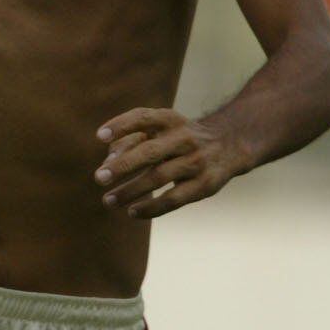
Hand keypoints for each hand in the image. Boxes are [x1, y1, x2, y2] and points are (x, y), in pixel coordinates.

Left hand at [94, 108, 245, 219]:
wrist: (230, 144)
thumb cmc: (179, 139)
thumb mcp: (161, 131)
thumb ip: (132, 141)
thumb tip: (108, 163)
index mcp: (171, 120)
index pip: (143, 118)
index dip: (121, 125)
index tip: (99, 136)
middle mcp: (184, 138)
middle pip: (150, 151)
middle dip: (123, 165)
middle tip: (99, 177)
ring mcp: (196, 162)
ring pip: (159, 178)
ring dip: (131, 191)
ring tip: (108, 201)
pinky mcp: (204, 184)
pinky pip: (174, 199)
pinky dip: (151, 207)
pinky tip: (132, 212)